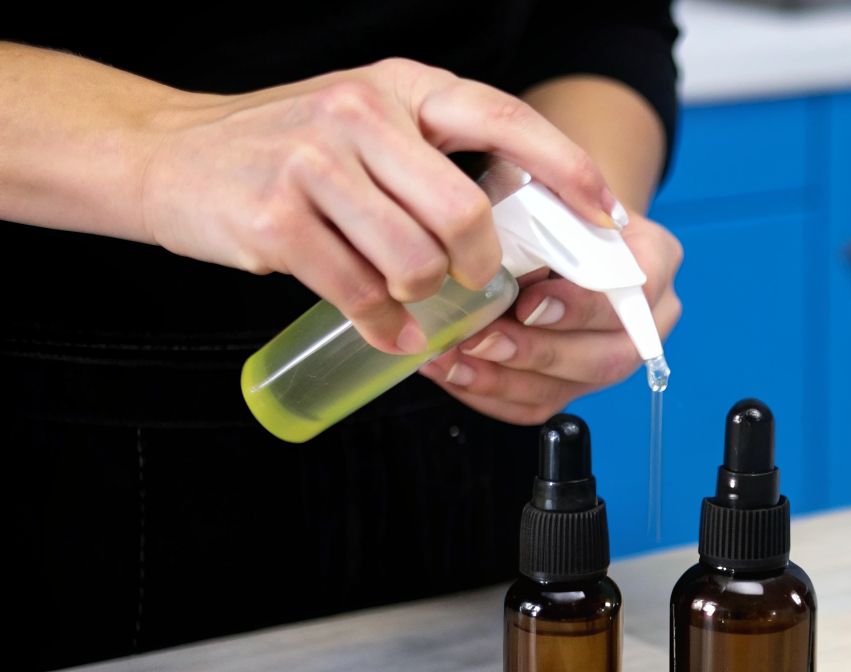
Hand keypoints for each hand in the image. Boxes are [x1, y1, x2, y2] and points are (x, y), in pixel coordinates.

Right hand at [138, 58, 623, 354]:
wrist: (168, 157)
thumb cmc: (285, 149)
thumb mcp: (367, 122)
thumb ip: (436, 155)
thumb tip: (534, 215)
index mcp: (398, 87)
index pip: (504, 120)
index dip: (564, 170)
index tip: (604, 213)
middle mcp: (358, 114)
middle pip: (466, 215)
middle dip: (477, 265)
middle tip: (467, 281)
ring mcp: (313, 165)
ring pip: (415, 262)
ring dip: (422, 297)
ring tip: (405, 295)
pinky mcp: (276, 221)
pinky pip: (361, 295)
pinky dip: (385, 325)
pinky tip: (385, 327)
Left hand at [419, 211, 682, 424]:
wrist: (554, 223)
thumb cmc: (551, 199)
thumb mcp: (553, 180)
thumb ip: (546, 196)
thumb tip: (504, 233)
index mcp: (654, 261)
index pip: (637, 294)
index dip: (582, 305)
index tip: (528, 301)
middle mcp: (646, 320)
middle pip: (608, 357)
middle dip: (537, 352)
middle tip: (480, 338)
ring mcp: (610, 357)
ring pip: (570, 389)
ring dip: (504, 379)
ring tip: (452, 358)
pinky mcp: (574, 384)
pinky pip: (535, 406)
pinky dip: (488, 393)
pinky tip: (452, 371)